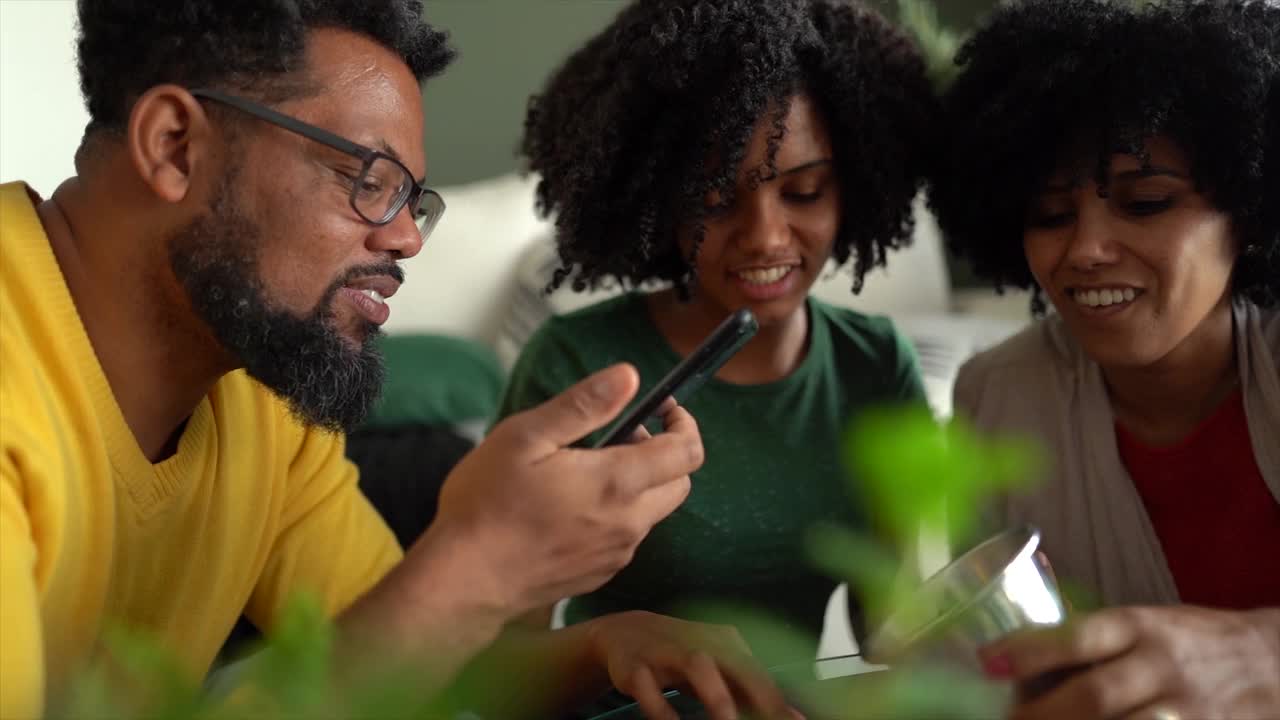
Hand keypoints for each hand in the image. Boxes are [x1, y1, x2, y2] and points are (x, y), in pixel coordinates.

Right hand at [420, 364, 701, 616]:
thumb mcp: (527, 436)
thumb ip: (583, 404)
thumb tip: (628, 376)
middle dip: (662, 453)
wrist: (463, 581)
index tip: (662, 409)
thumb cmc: (487, 504)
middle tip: (616, 437)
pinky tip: (570, 507)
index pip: (687, 452)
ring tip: (583, 471)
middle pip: (679, 483)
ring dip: (636, 485)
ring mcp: (616, 554)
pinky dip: (616, 514)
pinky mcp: (599, 574)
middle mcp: (628, 523)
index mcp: (617, 483)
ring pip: (652, 511)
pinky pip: (626, 537)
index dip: (684, 424)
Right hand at [584, 611, 802, 719]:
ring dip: (716, 695)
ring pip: (697, 666)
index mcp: (726, 644)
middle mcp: (701, 643)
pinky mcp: (635, 666)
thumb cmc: (683, 656)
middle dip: (760, 694)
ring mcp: (667, 651)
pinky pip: (649, 687)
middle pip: (737, 665)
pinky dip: (662, 708)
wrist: (625, 631)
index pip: (759, 674)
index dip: (779, 701)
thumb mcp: (718, 669)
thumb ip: (751, 692)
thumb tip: (795, 716)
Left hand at [980, 605, 1279, 719]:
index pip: (1080, 636)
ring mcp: (1185, 711)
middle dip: (1041, 714)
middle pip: (1094, 696)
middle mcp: (1161, 667)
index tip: (987, 663)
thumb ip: (1096, 642)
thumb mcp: (1148, 625)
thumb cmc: (1191, 642)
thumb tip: (1019, 660)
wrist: (1274, 663)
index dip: (1031, 650)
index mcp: (1141, 626)